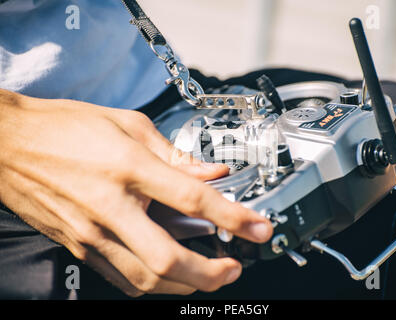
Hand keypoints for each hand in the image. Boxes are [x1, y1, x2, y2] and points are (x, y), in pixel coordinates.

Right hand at [0, 89, 272, 296]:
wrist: (9, 143)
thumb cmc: (65, 127)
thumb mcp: (128, 125)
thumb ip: (175, 155)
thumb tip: (212, 173)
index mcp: (128, 166)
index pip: (193, 198)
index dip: (234, 217)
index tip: (258, 229)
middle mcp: (110, 206)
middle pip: (168, 259)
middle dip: (211, 274)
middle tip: (233, 268)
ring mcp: (91, 232)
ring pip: (145, 279)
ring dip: (184, 285)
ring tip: (208, 275)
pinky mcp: (79, 246)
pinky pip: (121, 278)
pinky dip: (152, 283)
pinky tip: (169, 274)